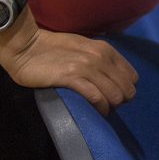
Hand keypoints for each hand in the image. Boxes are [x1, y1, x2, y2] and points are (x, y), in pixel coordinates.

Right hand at [0, 12, 138, 114]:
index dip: (126, 88)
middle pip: (126, 87)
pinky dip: (101, 107)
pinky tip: (99, 112)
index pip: (131, 75)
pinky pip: (96, 97)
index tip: (117, 95)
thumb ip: (100, 59)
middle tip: (112, 107)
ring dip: (112, 106)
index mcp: (105, 49)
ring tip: (105, 110)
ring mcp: (87, 67)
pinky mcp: (72, 77)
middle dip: (122, 100)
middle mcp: (100, 57)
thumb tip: (114, 77)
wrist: (27, 47)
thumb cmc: (53, 48)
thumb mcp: (84, 48)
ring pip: (115, 94)